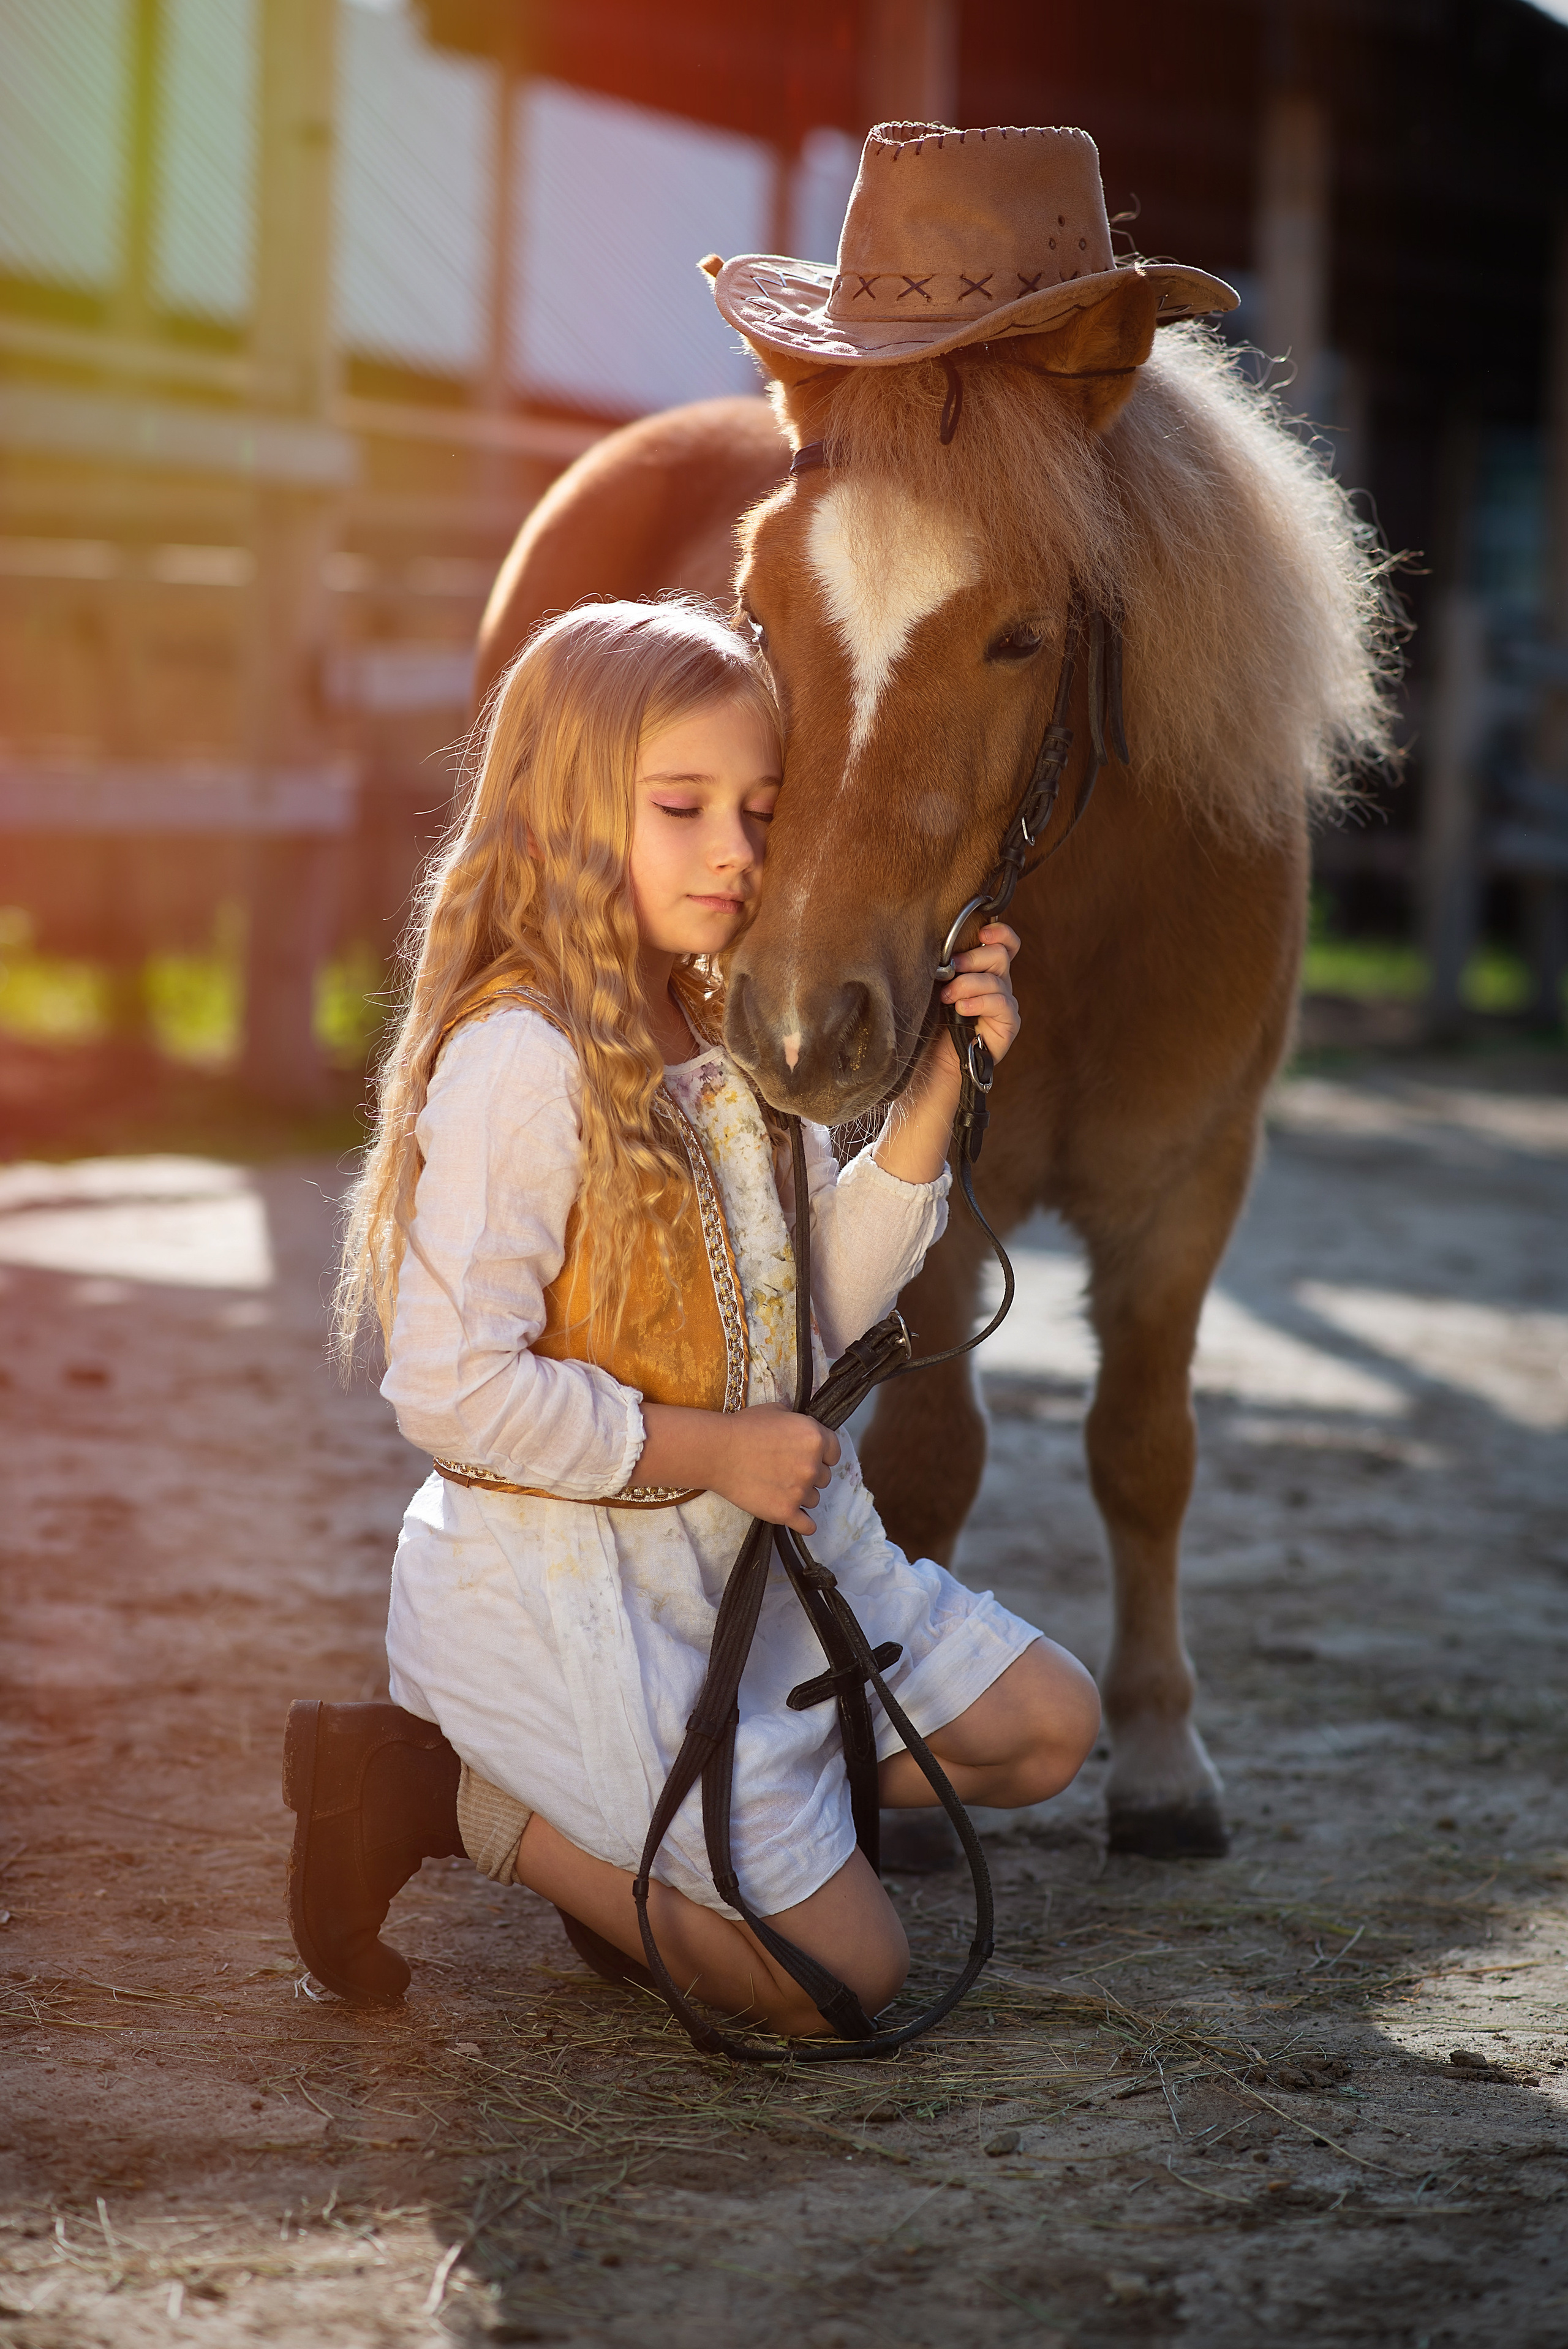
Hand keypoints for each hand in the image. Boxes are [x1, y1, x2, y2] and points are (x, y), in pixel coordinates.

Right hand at [710, 1403, 841, 1532]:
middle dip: (809, 1474)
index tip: (809, 1457)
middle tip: (786, 1470)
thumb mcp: (777, 1410)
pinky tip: (796, 1518)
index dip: (822, 1455)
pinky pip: (807, 1526)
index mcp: (815, 1437)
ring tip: (777, 1486)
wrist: (717, 1452)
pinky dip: (803, 1523)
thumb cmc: (743, 1427)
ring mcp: (800, 1491)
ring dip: (801, 1495)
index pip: (834, 1453)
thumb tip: (801, 1427)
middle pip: (824, 1478)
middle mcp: (813, 1465)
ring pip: (814, 1499)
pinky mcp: (785, 1512)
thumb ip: (798, 1421)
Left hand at [872, 922, 1022, 1186]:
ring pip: (1000, 980)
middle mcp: (995, 986)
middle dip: (975, 956)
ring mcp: (1002, 1008)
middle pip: (1002, 955)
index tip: (982, 929)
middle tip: (951, 967)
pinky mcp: (1005, 1029)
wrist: (920, 1071)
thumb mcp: (925, 986)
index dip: (999, 932)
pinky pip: (1004, 1007)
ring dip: (971, 982)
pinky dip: (981, 1002)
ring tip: (947, 995)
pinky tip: (960, 1007)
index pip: (1003, 942)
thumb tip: (934, 936)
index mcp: (978, 971)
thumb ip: (939, 963)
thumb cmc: (918, 1025)